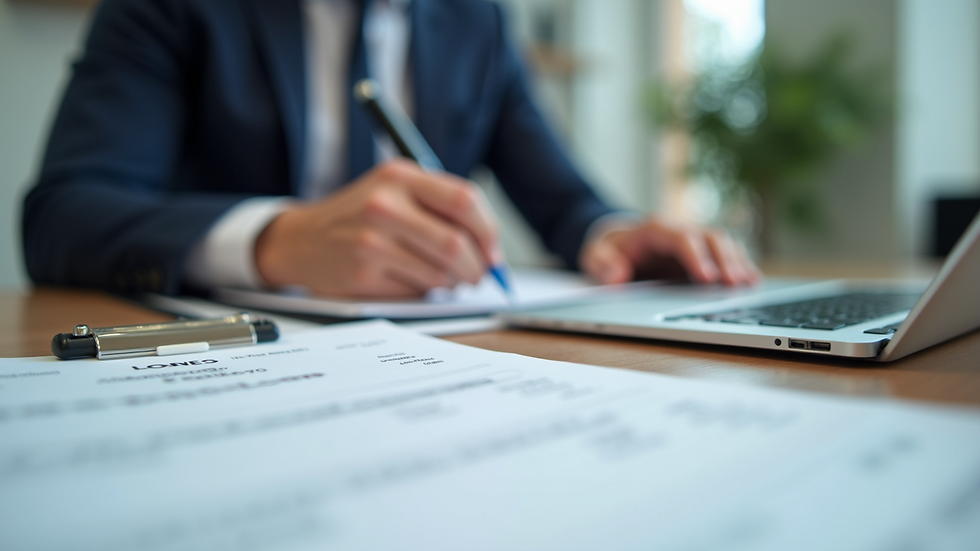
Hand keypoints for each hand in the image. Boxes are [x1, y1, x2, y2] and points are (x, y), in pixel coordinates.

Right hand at [254, 160, 501, 296]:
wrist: (303, 239)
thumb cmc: (361, 216)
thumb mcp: (395, 189)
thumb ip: (441, 207)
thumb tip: (491, 251)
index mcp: (400, 175)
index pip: (464, 201)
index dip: (489, 232)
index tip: (494, 254)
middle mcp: (384, 204)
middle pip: (456, 244)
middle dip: (477, 268)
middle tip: (477, 277)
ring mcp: (371, 240)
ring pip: (440, 274)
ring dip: (450, 284)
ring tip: (440, 278)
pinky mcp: (362, 274)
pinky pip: (416, 292)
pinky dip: (423, 292)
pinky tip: (408, 280)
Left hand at [580, 218, 760, 285]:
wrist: (615, 241)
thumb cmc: (606, 249)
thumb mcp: (593, 255)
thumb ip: (602, 263)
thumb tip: (617, 276)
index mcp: (655, 228)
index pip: (682, 239)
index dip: (697, 257)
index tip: (708, 279)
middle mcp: (679, 229)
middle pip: (710, 238)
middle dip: (725, 260)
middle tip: (736, 285)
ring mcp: (693, 240)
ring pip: (723, 244)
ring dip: (737, 262)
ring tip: (749, 285)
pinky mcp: (701, 252)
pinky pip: (725, 254)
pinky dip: (740, 265)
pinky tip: (752, 281)